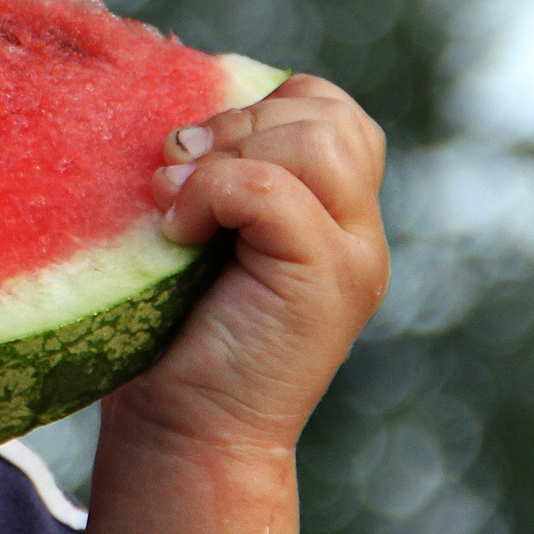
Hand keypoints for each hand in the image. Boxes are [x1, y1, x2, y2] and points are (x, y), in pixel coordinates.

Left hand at [124, 72, 389, 454]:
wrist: (187, 429)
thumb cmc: (174, 327)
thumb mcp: (197, 225)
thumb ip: (213, 167)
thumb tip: (177, 103)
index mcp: (333, 209)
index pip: (325, 106)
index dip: (254, 107)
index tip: (191, 154)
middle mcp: (359, 230)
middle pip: (329, 113)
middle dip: (237, 123)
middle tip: (177, 175)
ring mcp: (354, 258)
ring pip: (316, 141)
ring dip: (228, 155)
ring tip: (177, 203)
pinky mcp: (330, 284)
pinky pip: (274, 191)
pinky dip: (212, 194)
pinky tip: (178, 231)